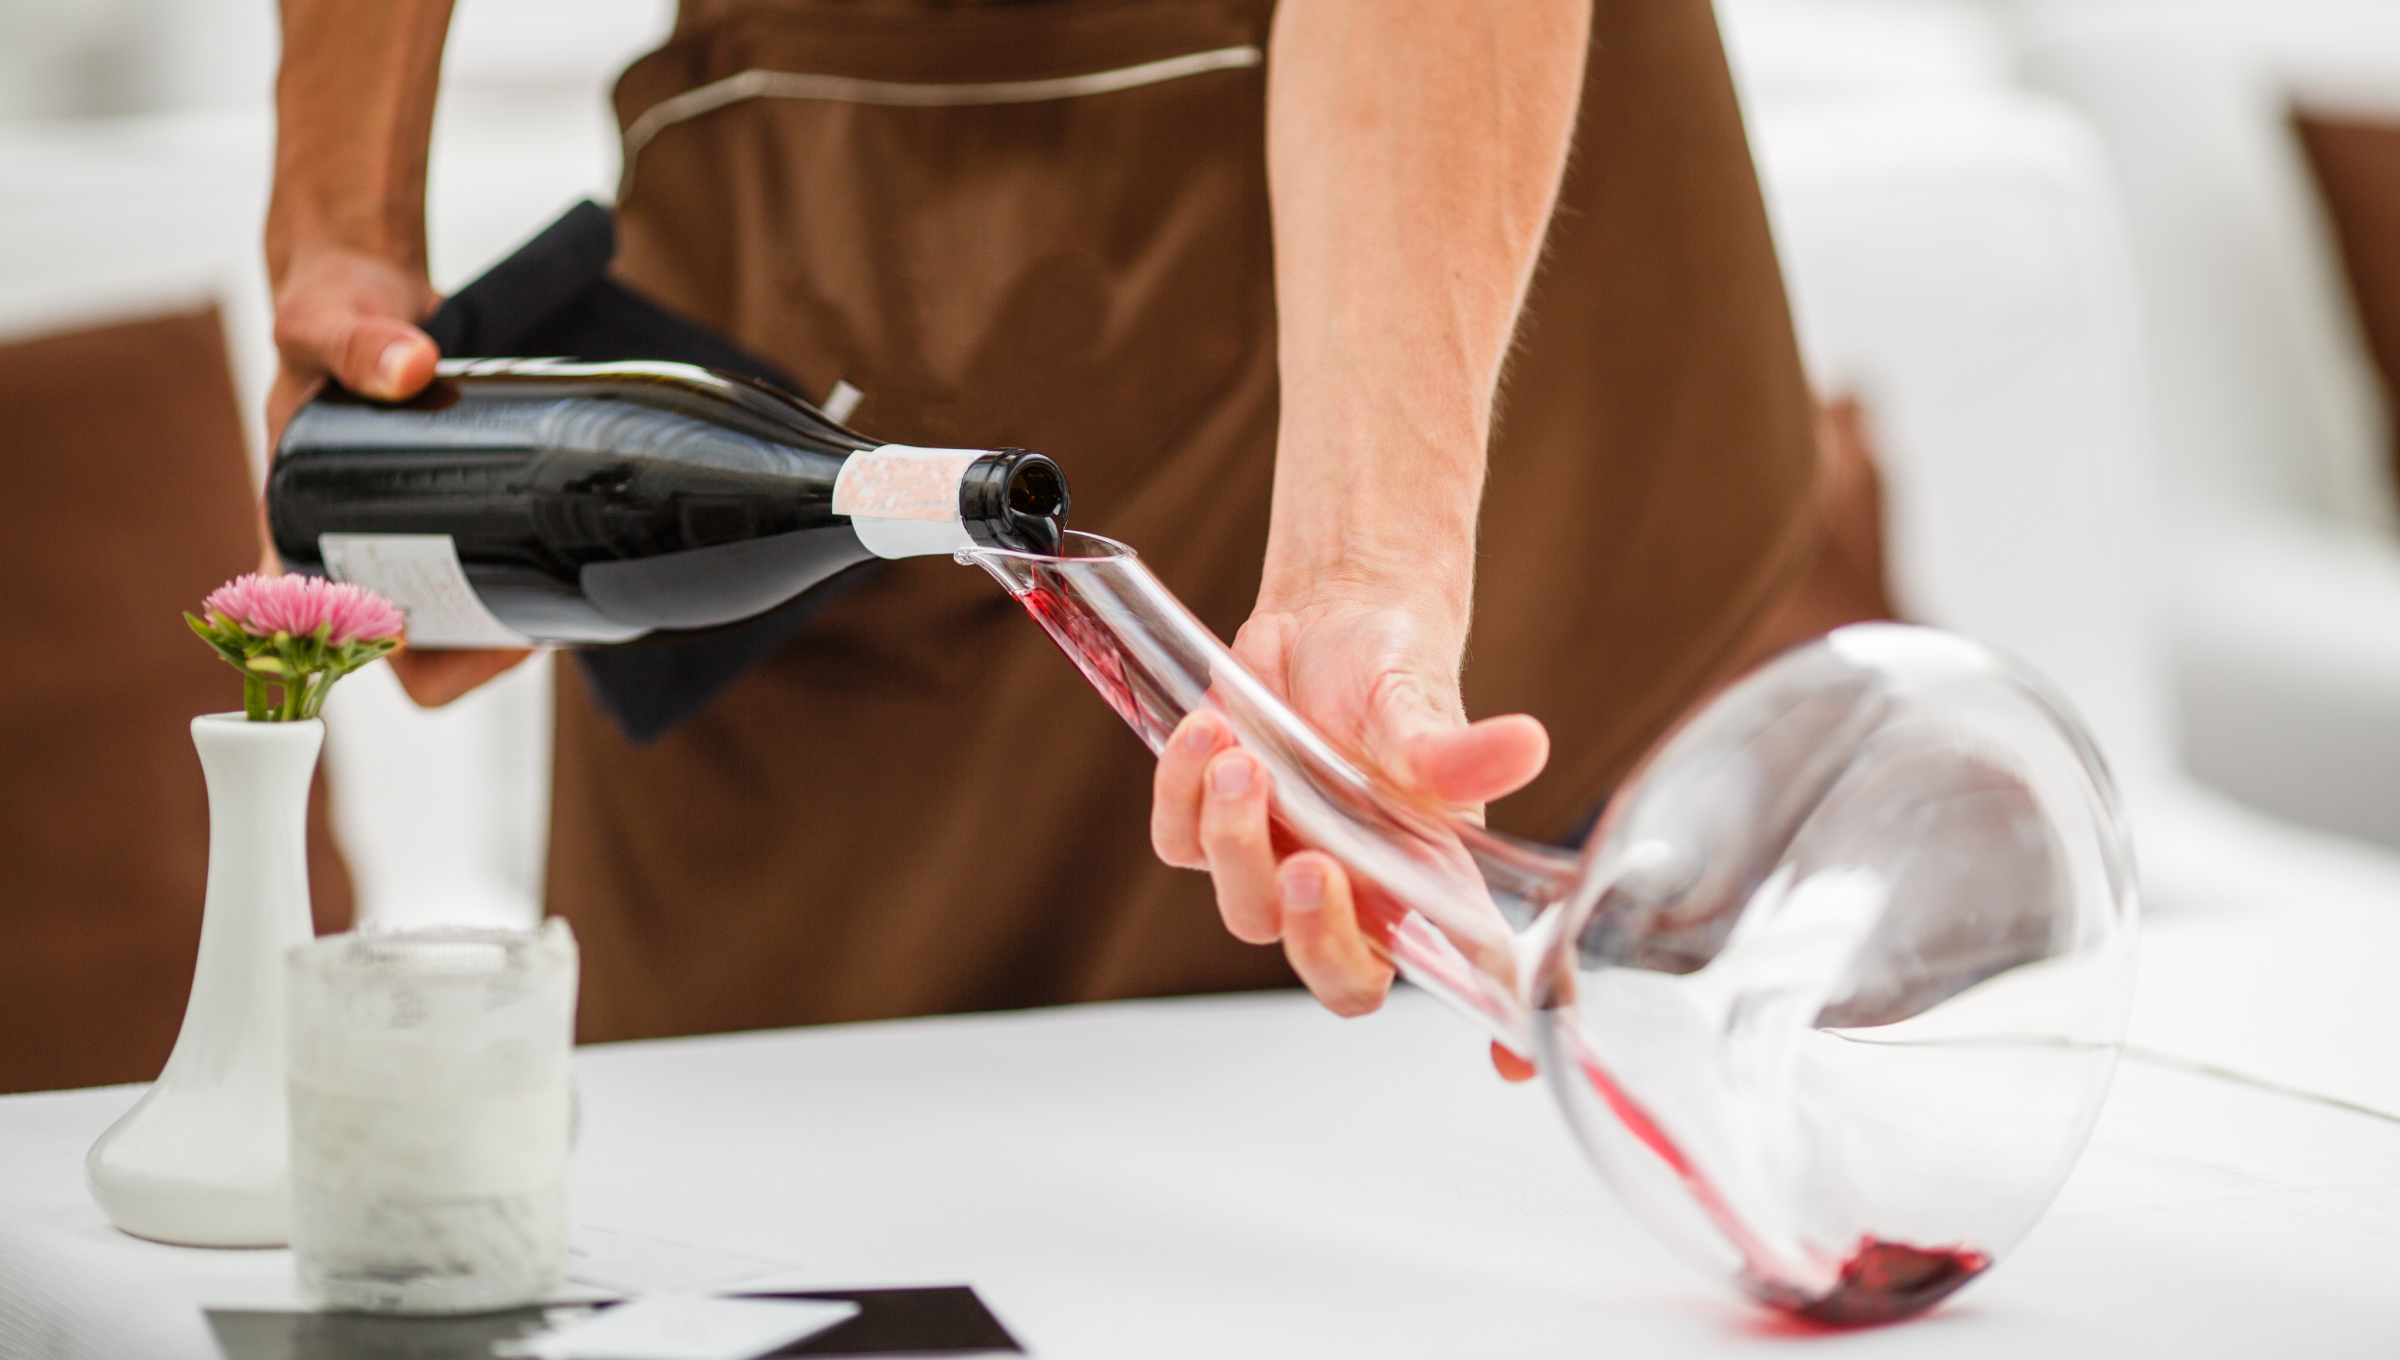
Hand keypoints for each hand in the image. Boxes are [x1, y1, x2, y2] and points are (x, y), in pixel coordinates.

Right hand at [266, 244, 530, 705]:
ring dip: (501, 636)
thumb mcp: (326, 323)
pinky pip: (485, 586)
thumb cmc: (330, 312)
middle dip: (465, 654)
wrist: (374, 290)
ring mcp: (407, 542)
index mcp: (296, 524)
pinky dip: (522, 599)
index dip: (357, 647)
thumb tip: (412, 367)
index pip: (311, 626)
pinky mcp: (455, 522)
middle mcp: (351, 549)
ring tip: (558, 604)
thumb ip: (358, 342)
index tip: (412, 627)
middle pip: (403, 652)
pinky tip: (567, 589)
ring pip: (453, 630)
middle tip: (528, 627)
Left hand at [1150, 588, 1548, 1074]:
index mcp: (1428, 878)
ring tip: (1242, 757)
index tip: (1508, 1066)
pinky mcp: (1215, 827)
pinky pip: (1181, 843)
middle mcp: (1360, 889)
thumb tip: (1524, 746)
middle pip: (1341, 976)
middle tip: (1309, 864)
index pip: (1471, 972)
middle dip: (1315, 935)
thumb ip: (1455, 748)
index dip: (1498, 1032)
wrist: (1325, 615)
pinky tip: (1207, 731)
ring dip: (1236, 837)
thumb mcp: (1420, 703)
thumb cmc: (1390, 670)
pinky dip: (1182, 792)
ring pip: (1247, 909)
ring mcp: (1283, 864)